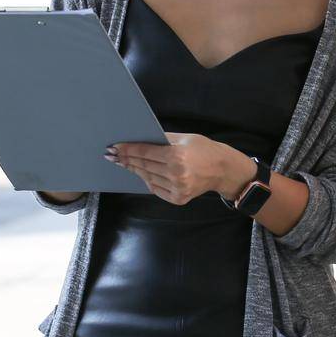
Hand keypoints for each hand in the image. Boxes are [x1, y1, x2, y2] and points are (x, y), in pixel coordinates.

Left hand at [109, 132, 252, 205]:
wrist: (223, 170)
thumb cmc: (204, 149)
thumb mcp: (184, 138)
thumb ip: (162, 139)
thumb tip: (141, 138)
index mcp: (177, 156)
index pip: (145, 153)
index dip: (128, 150)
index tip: (115, 148)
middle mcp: (176, 173)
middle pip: (144, 166)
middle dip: (126, 160)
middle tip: (112, 156)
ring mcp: (177, 188)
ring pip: (148, 178)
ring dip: (134, 170)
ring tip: (123, 164)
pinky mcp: (178, 198)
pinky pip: (156, 189)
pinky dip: (147, 181)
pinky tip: (140, 174)